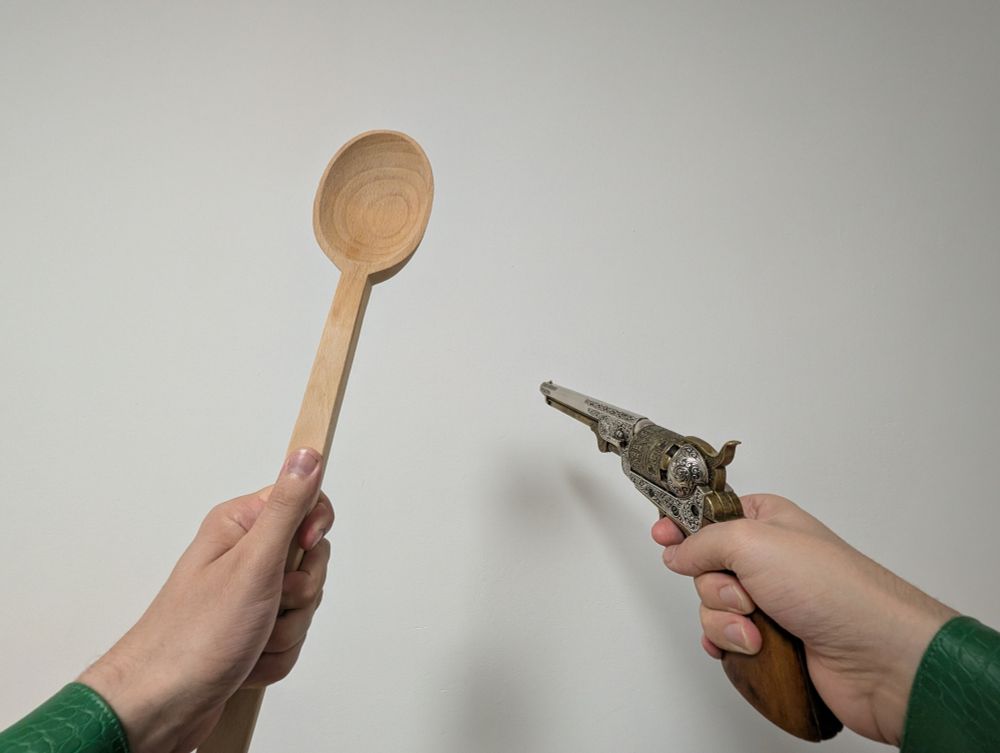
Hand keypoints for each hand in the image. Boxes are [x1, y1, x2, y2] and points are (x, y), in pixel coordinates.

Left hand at [78, 448, 333, 752]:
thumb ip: (287, 507)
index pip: (304, 502)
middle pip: (311, 558)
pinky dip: (276, 654)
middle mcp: (243, 556)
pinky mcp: (251, 629)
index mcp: (239, 526)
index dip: (313, 529)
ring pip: (304, 603)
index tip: (302, 549)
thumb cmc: (193, 637)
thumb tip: (307, 456)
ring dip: (286, 629)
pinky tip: (247, 658)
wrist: (161, 705)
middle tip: (269, 602)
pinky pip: (291, 636)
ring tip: (252, 638)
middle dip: (299, 592)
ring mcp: (248, 595)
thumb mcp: (253, 563)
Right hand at [651, 494, 956, 745]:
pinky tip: (749, 646)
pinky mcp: (770, 638)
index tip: (662, 531)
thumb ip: (703, 542)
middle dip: (714, 585)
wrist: (875, 656)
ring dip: (727, 620)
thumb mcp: (753, 542)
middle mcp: (767, 559)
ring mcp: (769, 600)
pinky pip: (725, 638)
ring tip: (759, 627)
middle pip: (704, 565)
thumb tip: (678, 551)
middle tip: (743, 592)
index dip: (683, 522)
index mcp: (767, 521)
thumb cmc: (835, 589)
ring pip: (712, 605)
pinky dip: (730, 644)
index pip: (709, 513)